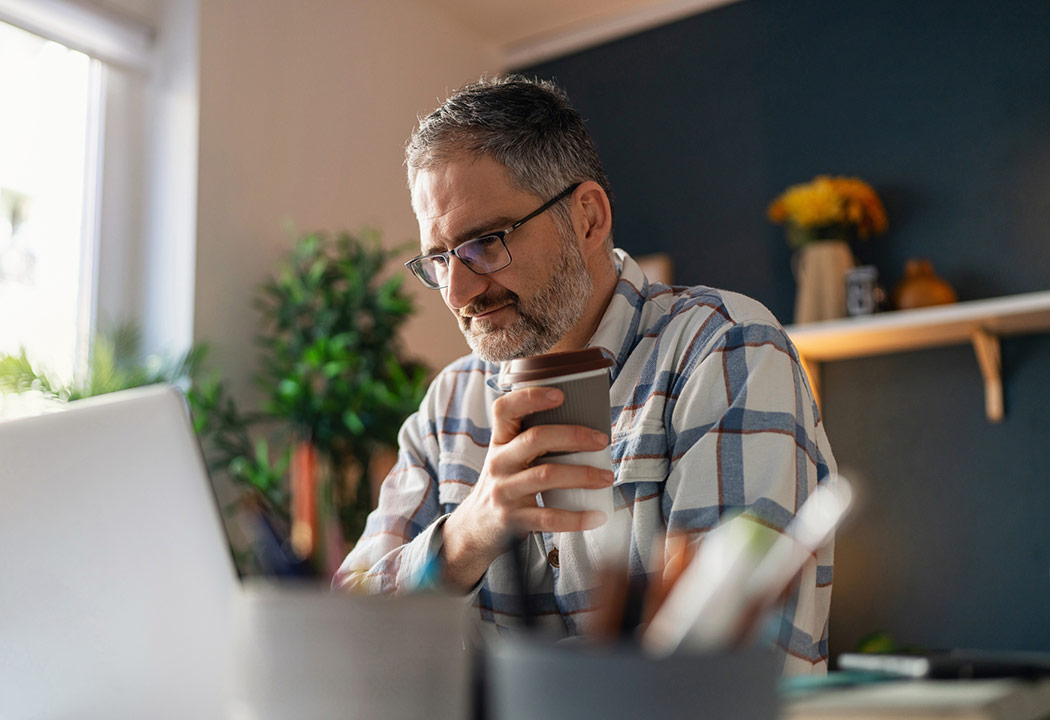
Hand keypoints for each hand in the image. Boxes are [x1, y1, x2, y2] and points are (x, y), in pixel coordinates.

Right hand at [441, 386, 613, 590]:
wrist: (476, 528)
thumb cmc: (504, 485)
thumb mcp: (507, 458)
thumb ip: (532, 443)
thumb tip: (586, 430)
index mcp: (499, 442)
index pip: (504, 409)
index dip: (530, 397)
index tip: (560, 395)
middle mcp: (498, 463)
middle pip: (535, 438)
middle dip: (573, 436)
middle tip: (601, 440)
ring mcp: (504, 491)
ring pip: (546, 475)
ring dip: (582, 475)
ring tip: (606, 477)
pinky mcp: (513, 519)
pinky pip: (548, 517)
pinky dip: (577, 518)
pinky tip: (597, 516)